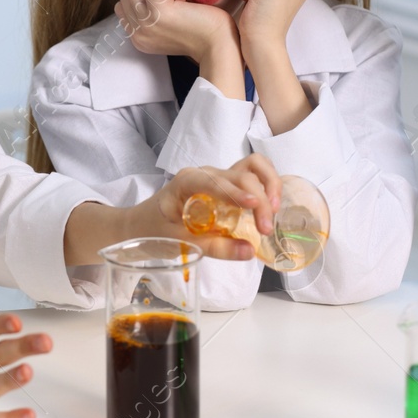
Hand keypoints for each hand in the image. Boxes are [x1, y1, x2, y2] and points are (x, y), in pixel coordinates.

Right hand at [116, 0, 237, 64]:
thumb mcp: (167, 29)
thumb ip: (151, 17)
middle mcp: (137, 33)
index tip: (165, 6)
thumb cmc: (202, 33)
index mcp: (139, 38)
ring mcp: (145, 23)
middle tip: (171, 1)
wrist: (219, 45)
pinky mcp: (158, 12)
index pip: (122, 6)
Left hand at [150, 154, 283, 259]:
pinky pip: (251, 174)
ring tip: (275, 209)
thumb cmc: (155, 230)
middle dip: (259, 199)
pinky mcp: (226, 184)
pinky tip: (271, 205)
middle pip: (241, 175)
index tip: (254, 206)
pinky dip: (266, 185)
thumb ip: (216, 247)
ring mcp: (217, 176)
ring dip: (269, 184)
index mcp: (187, 182)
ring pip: (251, 167)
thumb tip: (250, 251)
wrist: (142, 223)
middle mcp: (205, 173)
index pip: (215, 181)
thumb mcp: (182, 243)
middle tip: (265, 228)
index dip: (237, 192)